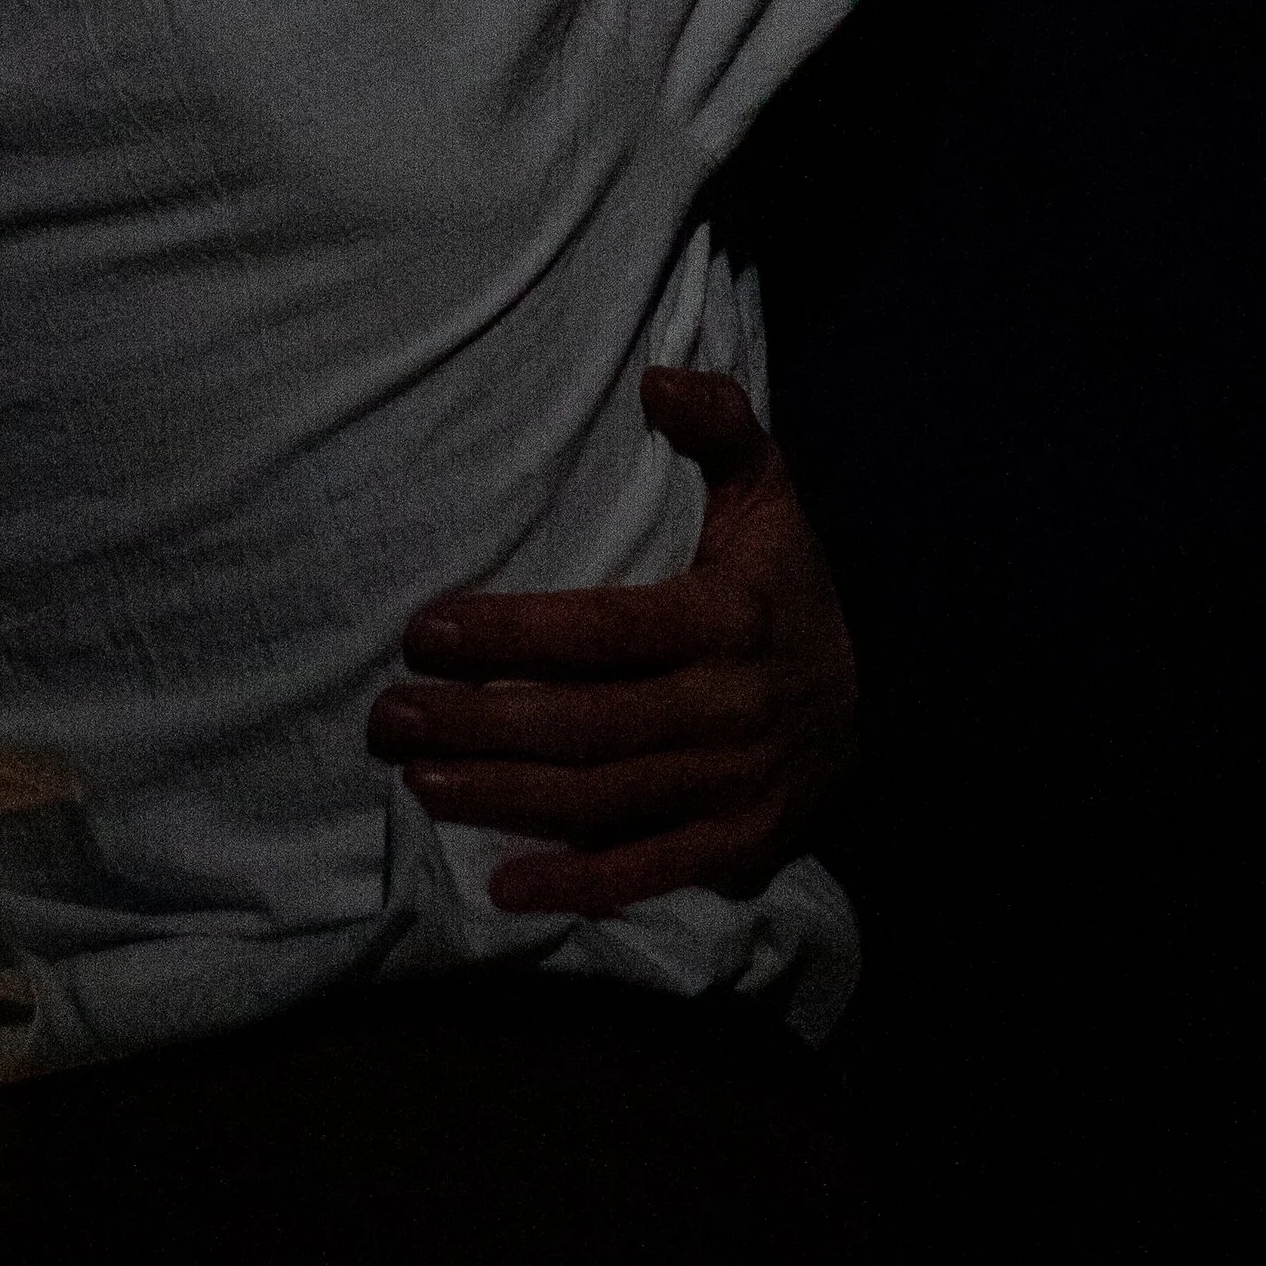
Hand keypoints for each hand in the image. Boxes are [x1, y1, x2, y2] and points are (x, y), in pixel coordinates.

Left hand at [365, 369, 858, 917]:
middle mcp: (732, 706)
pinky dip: (578, 885)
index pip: (603, 631)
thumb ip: (719, 423)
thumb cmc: (784, 583)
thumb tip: (656, 379)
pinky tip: (503, 886)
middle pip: (586, 723)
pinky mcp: (739, 844)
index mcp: (730, 618)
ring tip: (418, 777)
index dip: (512, 634)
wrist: (876, 698)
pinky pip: (651, 868)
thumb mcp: (768, 490)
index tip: (425, 631)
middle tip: (389, 716)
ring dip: (503, 795)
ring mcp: (736, 784)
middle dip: (478, 722)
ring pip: (603, 797)